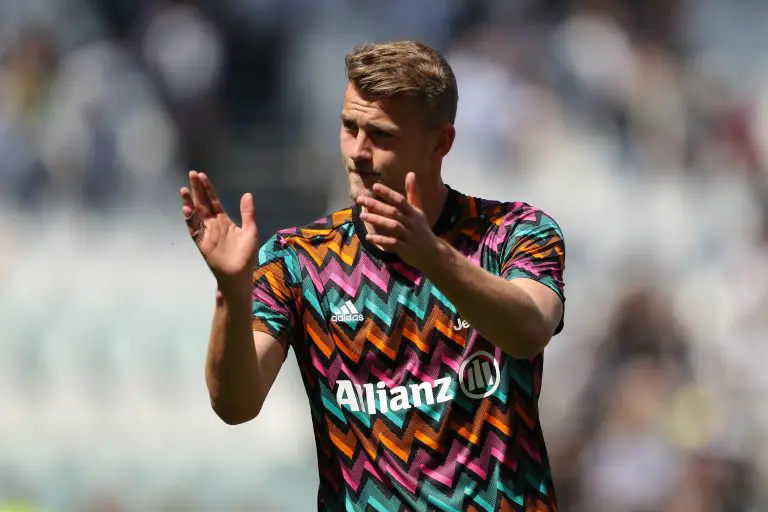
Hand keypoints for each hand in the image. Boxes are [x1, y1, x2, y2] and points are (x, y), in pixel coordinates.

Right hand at [180, 171, 257, 293]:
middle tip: (191, 173)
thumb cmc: (246, 254)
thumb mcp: (250, 231)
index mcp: (224, 220)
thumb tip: (247, 194)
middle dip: (196, 189)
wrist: (239, 274)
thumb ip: (247, 213)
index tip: (202, 176)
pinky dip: (189, 219)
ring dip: (189, 202)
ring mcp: (206, 233)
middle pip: (202, 203)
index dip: (207, 188)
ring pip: (195, 214)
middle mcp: (213, 224)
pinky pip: (194, 229)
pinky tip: (186, 209)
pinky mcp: (202, 243)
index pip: (213, 200)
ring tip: (183, 189)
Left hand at [356, 172, 440, 268]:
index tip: (375, 186)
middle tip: (360, 199)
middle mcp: (411, 223)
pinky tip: (368, 237)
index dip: (388, 193)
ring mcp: (409, 236)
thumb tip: (411, 173)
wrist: (432, 253)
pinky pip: (392, 243)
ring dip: (377, 220)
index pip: (400, 200)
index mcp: (413, 212)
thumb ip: (413, 193)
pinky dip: (380, 240)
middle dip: (376, 205)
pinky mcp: (405, 249)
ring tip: (362, 215)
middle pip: (393, 212)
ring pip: (392, 226)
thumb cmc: (422, 229)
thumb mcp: (419, 210)